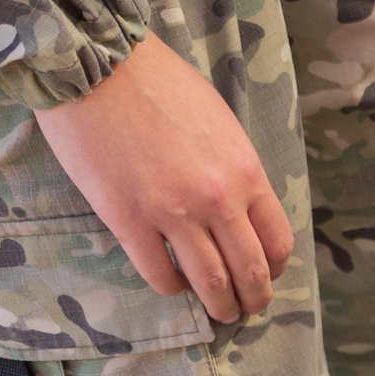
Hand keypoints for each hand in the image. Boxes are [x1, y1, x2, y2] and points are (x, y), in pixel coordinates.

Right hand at [33, 37, 293, 321]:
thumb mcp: (221, 122)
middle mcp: (217, 200)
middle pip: (250, 271)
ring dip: (219, 305)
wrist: (97, 63)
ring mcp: (172, 213)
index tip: (267, 274)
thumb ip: (235, 169)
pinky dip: (171, 288)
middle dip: (253, 299)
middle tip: (247, 308)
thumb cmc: (159, 82)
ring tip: (219, 312)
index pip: (277, 241)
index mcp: (246, 174)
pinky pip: (159, 274)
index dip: (275, 267)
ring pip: (210, 282)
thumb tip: (242, 207)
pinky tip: (172, 284)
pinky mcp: (127, 219)